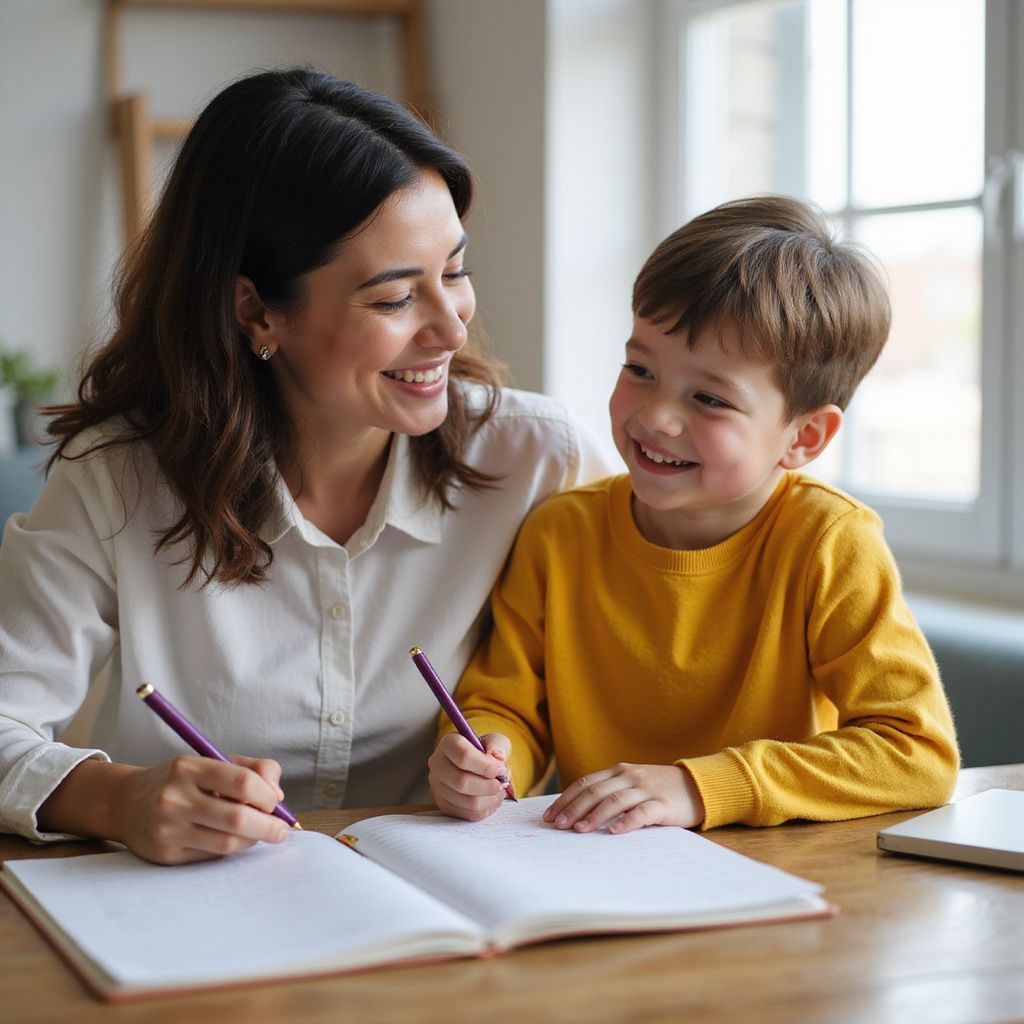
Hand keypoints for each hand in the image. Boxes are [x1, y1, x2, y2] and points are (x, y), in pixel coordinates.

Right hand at [109, 754, 290, 864]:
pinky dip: (232, 849)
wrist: (126, 803)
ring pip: (226, 843)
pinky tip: (236, 840)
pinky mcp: (166, 855)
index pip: (242, 782)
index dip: (267, 794)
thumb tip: (278, 794)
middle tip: (283, 829)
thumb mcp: (210, 761)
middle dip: (268, 825)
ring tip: (261, 834)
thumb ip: (250, 769)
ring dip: (253, 840)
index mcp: (188, 768)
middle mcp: (174, 798)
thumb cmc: (180, 780)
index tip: (276, 801)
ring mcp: (167, 829)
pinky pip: (211, 856)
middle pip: (237, 817)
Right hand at [428, 732, 511, 820]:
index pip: (464, 756)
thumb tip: (498, 757)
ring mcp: (438, 786)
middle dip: (489, 786)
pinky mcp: (444, 805)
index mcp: (448, 743)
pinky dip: (486, 809)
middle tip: (502, 783)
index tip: (500, 769)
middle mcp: (438, 764)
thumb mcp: (495, 740)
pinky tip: (492, 799)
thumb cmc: (485, 751)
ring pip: (467, 801)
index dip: (486, 766)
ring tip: (500, 791)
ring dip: (490, 799)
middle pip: (462, 782)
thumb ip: (498, 745)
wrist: (477, 765)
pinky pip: (468, 814)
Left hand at [542, 763, 704, 833]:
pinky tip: (613, 833)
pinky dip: (625, 822)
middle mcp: (630, 776)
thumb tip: (577, 813)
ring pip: (614, 800)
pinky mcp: (663, 804)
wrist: (698, 786)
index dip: (566, 799)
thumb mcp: (633, 784)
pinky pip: (641, 812)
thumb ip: (611, 791)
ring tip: (578, 830)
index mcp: (619, 771)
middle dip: (573, 808)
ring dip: (593, 816)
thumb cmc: (660, 790)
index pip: (585, 783)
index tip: (549, 815)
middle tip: (558, 825)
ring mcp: (646, 789)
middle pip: (594, 791)